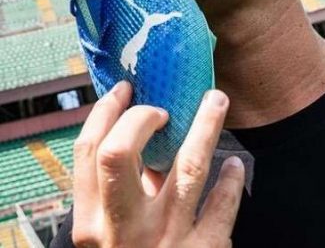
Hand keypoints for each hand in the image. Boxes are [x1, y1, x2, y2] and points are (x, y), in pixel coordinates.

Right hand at [70, 81, 243, 247]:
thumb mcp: (116, 234)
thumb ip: (124, 194)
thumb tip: (142, 137)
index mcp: (93, 223)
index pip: (89, 153)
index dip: (106, 113)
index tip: (125, 91)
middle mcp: (124, 230)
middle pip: (120, 154)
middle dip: (142, 118)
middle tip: (165, 105)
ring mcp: (167, 239)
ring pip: (189, 167)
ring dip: (206, 127)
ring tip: (217, 102)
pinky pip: (224, 203)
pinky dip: (231, 179)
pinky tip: (235, 166)